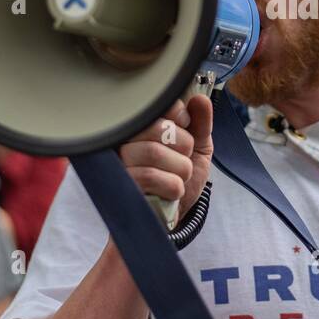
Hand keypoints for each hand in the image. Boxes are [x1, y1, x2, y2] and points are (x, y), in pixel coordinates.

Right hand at [118, 95, 212, 219]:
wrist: (171, 219)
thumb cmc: (179, 178)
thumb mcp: (198, 148)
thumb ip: (200, 123)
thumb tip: (200, 99)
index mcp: (141, 125)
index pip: (156, 104)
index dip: (178, 115)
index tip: (185, 127)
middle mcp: (122, 141)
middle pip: (157, 129)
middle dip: (184, 146)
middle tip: (182, 159)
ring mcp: (117, 164)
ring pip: (154, 153)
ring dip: (180, 169)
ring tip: (179, 178)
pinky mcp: (120, 187)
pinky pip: (151, 177)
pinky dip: (173, 187)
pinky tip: (170, 193)